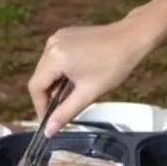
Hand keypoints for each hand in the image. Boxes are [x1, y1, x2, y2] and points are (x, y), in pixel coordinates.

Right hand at [26, 16, 158, 132]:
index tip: (48, 120)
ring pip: (47, 68)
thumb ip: (65, 113)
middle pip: (39, 77)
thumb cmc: (114, 64)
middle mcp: (52, 44)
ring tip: (74, 92)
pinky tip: (77, 77)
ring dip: (55, 84)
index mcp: (56, 57)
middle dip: (49, 96)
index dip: (40, 106)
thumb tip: (49, 130)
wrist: (131, 39)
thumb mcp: (88, 93)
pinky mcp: (65, 35)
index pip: (35, 87)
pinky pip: (54, 57)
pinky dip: (61, 71)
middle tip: (63, 109)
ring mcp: (58, 37)